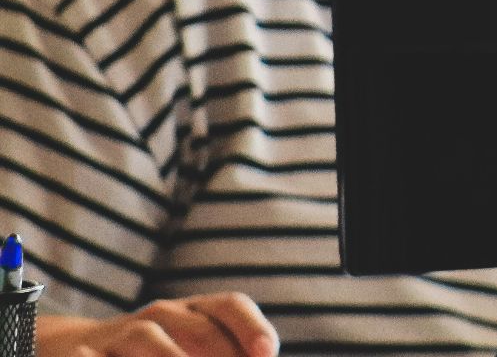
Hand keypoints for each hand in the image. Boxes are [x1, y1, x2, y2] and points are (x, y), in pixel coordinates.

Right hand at [38, 294, 278, 356]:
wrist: (68, 348)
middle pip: (199, 329)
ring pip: (150, 338)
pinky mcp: (81, 354)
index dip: (252, 328)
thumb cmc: (149, 356)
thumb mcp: (186, 350)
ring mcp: (120, 334)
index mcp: (191, 312)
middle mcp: (159, 316)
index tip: (266, 355)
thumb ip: (222, 354)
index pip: (230, 306)